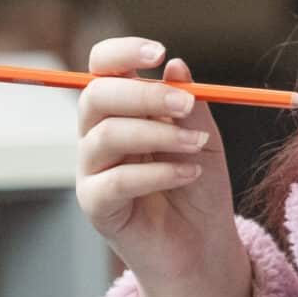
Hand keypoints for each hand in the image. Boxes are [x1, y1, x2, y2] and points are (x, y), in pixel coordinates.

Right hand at [73, 38, 240, 295]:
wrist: (203, 244)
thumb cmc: (200, 187)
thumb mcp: (204, 139)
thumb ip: (190, 107)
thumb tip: (175, 66)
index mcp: (122, 110)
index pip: (102, 68)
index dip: (121, 53)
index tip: (158, 52)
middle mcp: (99, 135)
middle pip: (97, 97)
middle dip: (143, 95)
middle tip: (186, 103)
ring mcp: (92, 170)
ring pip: (105, 136)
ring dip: (157, 134)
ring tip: (195, 146)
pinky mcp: (96, 205)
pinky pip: (115, 181)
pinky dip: (156, 173)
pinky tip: (188, 174)